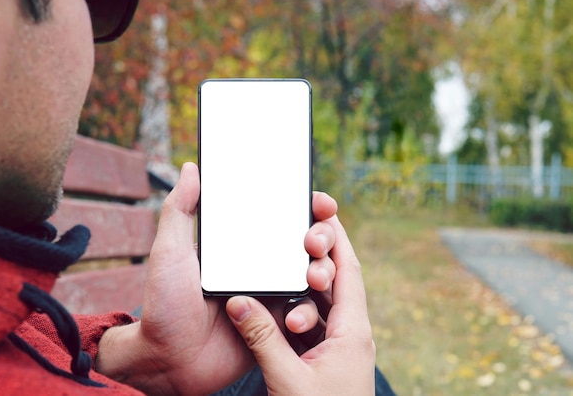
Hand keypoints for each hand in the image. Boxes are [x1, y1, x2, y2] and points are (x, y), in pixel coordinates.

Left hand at [96, 162, 337, 394]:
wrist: (168, 361)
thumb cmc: (164, 304)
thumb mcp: (168, 251)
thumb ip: (180, 210)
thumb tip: (190, 167)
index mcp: (240, 246)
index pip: (280, 218)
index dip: (306, 207)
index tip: (319, 201)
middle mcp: (261, 266)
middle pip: (306, 244)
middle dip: (323, 237)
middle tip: (314, 242)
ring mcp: (271, 296)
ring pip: (313, 277)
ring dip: (323, 272)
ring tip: (313, 277)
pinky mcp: (276, 326)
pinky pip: (305, 315)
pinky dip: (309, 312)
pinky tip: (295, 315)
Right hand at [226, 213, 375, 394]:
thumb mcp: (286, 379)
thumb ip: (263, 338)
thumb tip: (238, 300)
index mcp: (352, 333)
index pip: (349, 272)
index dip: (337, 239)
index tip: (322, 212)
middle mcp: (350, 334)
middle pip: (337, 281)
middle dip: (317, 256)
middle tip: (297, 236)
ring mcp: (338, 347)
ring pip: (321, 303)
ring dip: (301, 288)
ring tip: (281, 277)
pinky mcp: (324, 359)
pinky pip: (310, 323)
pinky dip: (293, 311)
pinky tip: (275, 306)